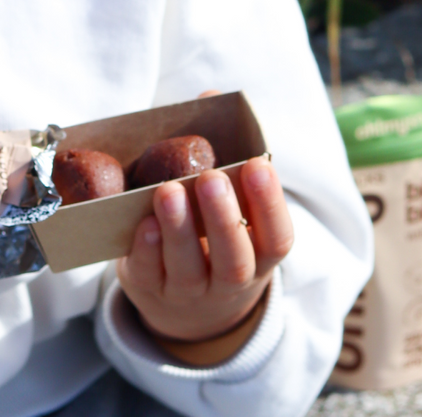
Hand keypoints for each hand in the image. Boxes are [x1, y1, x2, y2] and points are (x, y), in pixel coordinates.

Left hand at [116, 155, 293, 346]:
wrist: (185, 305)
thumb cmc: (212, 241)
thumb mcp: (233, 220)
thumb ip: (229, 179)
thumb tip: (210, 115)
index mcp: (259, 259)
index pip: (276, 239)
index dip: (270, 205)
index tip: (258, 165)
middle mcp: (229, 282)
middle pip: (233, 260)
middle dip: (223, 218)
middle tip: (212, 178)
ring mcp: (189, 292)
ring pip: (189, 270)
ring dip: (179, 229)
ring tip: (169, 191)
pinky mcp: (150, 290)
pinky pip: (148, 275)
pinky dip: (146, 249)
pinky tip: (145, 223)